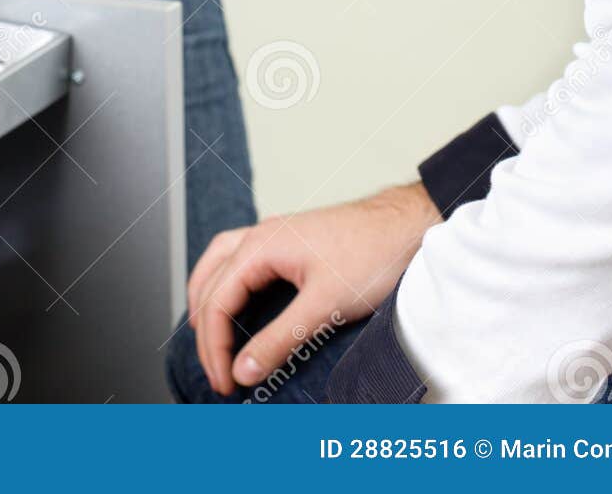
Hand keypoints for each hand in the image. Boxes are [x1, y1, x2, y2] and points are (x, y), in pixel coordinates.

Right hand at [187, 182, 440, 395]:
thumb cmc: (372, 254)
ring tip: (205, 333)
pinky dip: (227, 282)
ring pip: (220, 262)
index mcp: (261, 245)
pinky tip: (236, 298)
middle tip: (216, 372)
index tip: (224, 383)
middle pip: (211, 281)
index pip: (217, 300)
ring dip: (208, 297)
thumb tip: (243, 370)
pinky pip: (240, 258)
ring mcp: (275, 234)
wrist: (406, 226)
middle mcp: (261, 235)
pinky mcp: (290, 241)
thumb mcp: (323, 306)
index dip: (214, 347)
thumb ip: (279, 340)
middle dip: (206, 330)